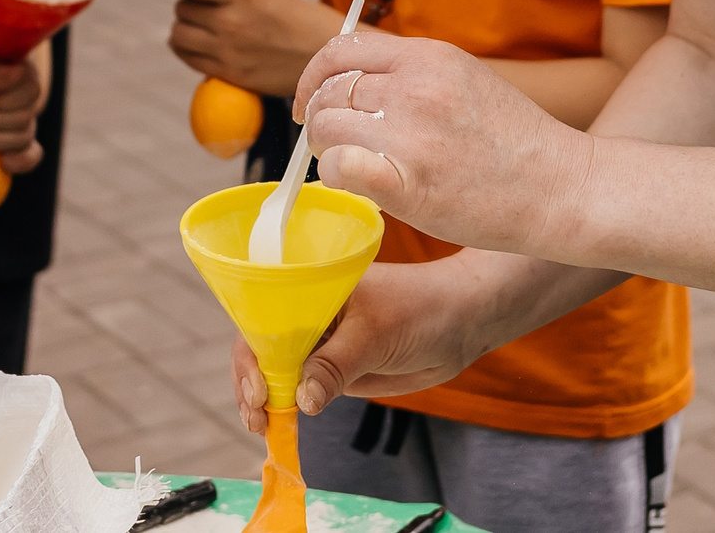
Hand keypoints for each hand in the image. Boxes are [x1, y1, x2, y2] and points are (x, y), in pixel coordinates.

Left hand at [0, 44, 49, 171]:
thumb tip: (19, 74)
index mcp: (17, 64)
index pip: (30, 88)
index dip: (2, 98)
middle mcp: (22, 89)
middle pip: (26, 116)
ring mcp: (17, 115)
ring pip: (23, 137)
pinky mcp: (8, 138)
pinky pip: (30, 153)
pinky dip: (22, 161)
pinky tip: (4, 162)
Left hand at [168, 0, 340, 96]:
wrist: (331, 59)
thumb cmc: (308, 21)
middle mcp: (231, 20)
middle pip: (183, 8)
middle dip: (187, 4)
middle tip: (196, 5)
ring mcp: (227, 50)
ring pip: (179, 35)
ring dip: (182, 28)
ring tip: (192, 26)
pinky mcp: (229, 74)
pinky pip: (189, 60)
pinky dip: (186, 50)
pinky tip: (193, 45)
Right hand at [229, 260, 490, 430]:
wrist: (463, 323)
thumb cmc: (421, 310)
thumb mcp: (375, 336)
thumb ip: (336, 367)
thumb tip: (301, 400)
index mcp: (312, 287)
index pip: (264, 315)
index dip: (253, 351)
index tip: (259, 388)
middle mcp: (309, 312)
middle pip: (262, 345)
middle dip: (252, 381)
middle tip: (259, 415)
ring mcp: (321, 341)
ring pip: (278, 370)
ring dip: (265, 399)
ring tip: (264, 426)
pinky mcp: (335, 367)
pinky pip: (302, 386)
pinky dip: (287, 405)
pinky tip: (278, 424)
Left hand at [296, 30, 591, 258]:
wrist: (562, 187)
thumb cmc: (515, 143)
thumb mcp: (465, 80)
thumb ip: (413, 74)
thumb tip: (353, 84)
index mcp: (429, 56)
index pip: (342, 49)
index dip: (315, 76)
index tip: (311, 102)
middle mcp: (416, 86)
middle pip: (330, 92)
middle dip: (321, 120)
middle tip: (334, 146)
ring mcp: (412, 134)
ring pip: (327, 130)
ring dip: (328, 151)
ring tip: (352, 168)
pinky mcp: (410, 183)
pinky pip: (341, 168)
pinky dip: (338, 176)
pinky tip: (360, 186)